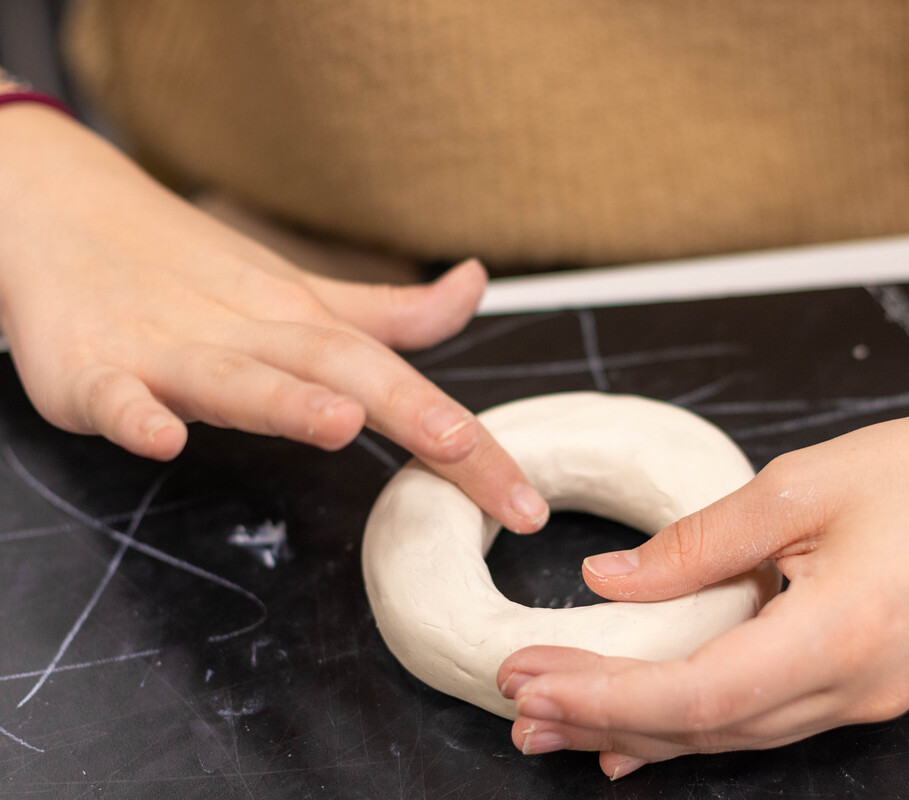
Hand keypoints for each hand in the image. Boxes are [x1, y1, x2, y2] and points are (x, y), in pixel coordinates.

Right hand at [0, 105, 547, 531]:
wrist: (63, 212)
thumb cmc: (193, 271)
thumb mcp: (300, 295)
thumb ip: (388, 314)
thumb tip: (474, 287)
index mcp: (305, 326)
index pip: (400, 380)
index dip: (464, 438)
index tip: (522, 500)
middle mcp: (252, 335)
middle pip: (338, 372)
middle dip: (408, 413)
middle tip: (463, 453)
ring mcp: (172, 350)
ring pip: (235, 378)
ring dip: (285, 401)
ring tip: (338, 423)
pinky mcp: (95, 367)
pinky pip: (116, 395)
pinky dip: (135, 412)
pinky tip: (159, 436)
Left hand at [498, 393, 908, 776]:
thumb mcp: (804, 485)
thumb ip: (699, 544)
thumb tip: (610, 582)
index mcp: (841, 636)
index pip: (695, 694)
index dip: (603, 693)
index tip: (526, 677)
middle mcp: (856, 689)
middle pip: (705, 728)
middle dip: (604, 720)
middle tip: (519, 710)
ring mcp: (870, 696)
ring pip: (733, 733)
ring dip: (643, 728)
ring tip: (561, 724)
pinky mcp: (873, 683)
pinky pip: (768, 718)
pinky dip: (700, 725)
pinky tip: (647, 739)